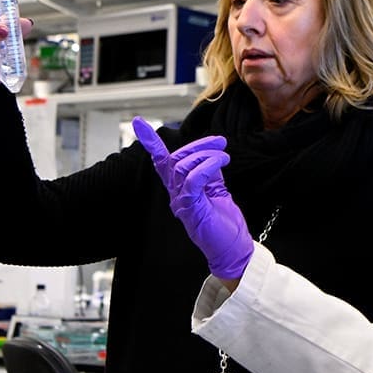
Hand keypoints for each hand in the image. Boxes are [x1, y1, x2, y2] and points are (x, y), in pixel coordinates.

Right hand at [132, 116, 253, 279]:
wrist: (233, 250)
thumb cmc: (225, 223)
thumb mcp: (217, 190)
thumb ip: (209, 171)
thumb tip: (210, 152)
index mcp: (180, 189)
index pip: (162, 162)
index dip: (151, 142)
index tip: (139, 122)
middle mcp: (176, 195)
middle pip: (175, 159)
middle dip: (198, 145)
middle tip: (221, 143)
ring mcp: (181, 202)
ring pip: (182, 167)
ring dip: (206, 156)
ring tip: (224, 157)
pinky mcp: (190, 210)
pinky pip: (192, 181)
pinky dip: (206, 167)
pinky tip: (220, 162)